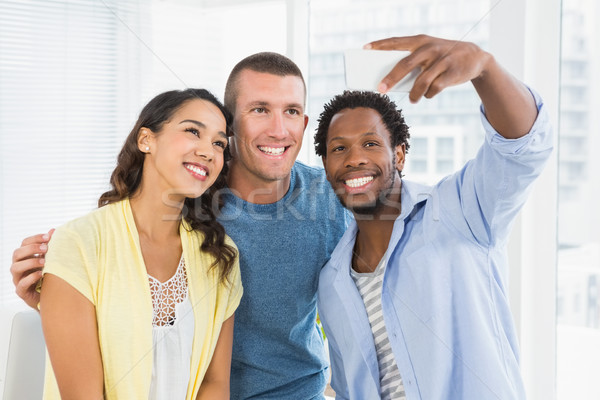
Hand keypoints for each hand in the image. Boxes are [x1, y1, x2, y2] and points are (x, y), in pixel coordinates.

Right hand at [10, 229, 54, 309]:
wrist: (48, 295)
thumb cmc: (47, 274)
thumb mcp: (49, 259)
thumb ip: (49, 246)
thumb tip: (53, 230)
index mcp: (24, 257)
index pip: (24, 243)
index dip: (35, 238)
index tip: (48, 237)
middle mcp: (18, 266)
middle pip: (17, 253)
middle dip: (31, 249)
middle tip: (46, 248)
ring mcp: (18, 279)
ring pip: (15, 268)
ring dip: (30, 262)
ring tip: (44, 262)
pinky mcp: (21, 291)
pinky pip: (21, 284)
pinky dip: (30, 278)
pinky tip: (40, 274)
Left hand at [365, 34, 492, 102]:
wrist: (474, 57)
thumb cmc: (441, 57)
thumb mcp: (427, 54)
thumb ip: (411, 63)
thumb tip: (391, 82)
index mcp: (420, 41)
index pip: (396, 42)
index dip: (380, 44)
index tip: (364, 49)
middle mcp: (429, 48)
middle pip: (405, 64)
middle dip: (391, 78)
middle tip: (380, 89)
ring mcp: (442, 59)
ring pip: (421, 81)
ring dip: (414, 94)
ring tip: (412, 99)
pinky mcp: (452, 72)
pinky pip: (434, 88)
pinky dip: (429, 94)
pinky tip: (428, 95)